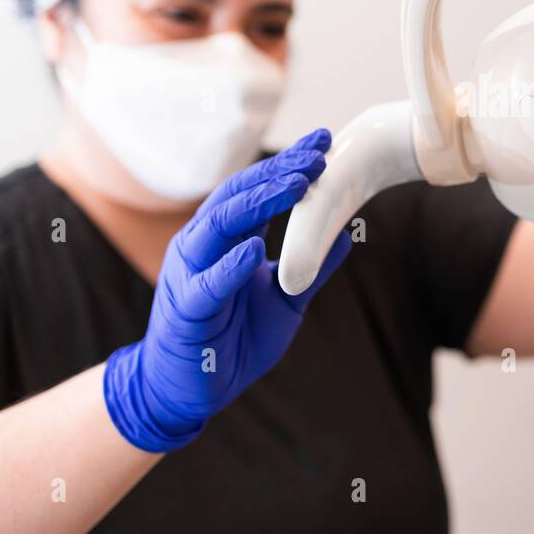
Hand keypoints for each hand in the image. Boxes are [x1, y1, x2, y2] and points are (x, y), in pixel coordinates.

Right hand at [104, 129, 352, 451]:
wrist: (187, 390)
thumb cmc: (232, 340)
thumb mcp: (283, 301)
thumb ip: (311, 269)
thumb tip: (347, 234)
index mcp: (226, 240)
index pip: (257, 191)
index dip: (289, 166)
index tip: (325, 143)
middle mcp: (204, 247)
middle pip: (239, 196)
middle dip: (279, 171)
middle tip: (319, 154)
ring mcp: (190, 275)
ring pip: (219, 226)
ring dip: (259, 203)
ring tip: (297, 185)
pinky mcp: (186, 311)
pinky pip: (207, 284)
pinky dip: (229, 266)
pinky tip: (253, 249)